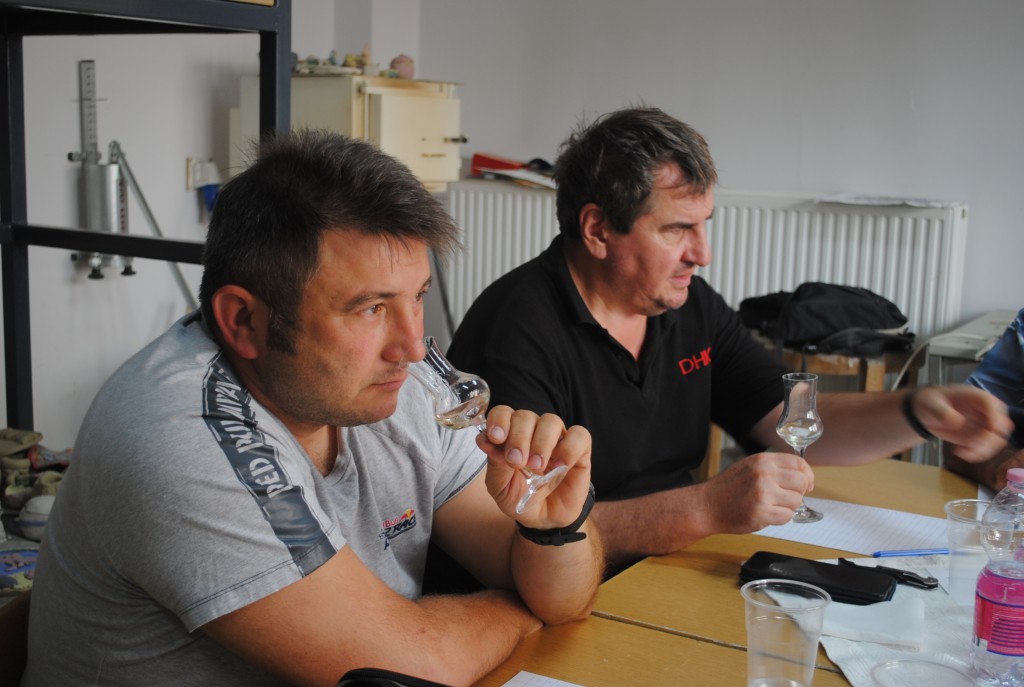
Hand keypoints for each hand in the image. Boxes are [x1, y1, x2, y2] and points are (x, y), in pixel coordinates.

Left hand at [475, 405, 591, 528]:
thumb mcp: (500, 487)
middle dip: (518, 437)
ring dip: (541, 442)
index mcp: (510, 435)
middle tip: (516, 462)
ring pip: (551, 421)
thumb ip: (494, 462)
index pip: (503, 413)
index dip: (499, 420)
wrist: (544, 519)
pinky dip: (569, 448)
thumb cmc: (520, 498)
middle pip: (526, 416)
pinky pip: (579, 435)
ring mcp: (557, 439)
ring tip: (537, 467)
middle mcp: (533, 431)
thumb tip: (484, 439)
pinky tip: (560, 466)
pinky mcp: (580, 449)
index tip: (496, 438)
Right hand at [700, 452, 815, 532]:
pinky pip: (787, 516)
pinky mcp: (761, 512)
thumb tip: (801, 475)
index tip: (808, 484)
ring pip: (796, 501)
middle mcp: (764, 474)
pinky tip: (766, 515)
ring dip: (788, 507)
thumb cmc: (728, 488)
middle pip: (801, 482)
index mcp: (762, 460)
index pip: (798, 463)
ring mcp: (763, 493)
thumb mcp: (749, 467)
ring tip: (771, 506)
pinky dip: (780, 518)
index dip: (807, 475)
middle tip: (788, 497)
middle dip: (799, 492)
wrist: (706, 505)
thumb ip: (773, 468)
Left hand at [913, 386, 1012, 460]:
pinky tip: (960, 452)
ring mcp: (985, 426)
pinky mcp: (979, 438)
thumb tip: (958, 422)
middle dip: (990, 438)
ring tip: (961, 451)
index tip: (988, 430)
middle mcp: (986, 411)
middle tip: (970, 444)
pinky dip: (977, 454)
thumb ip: (943, 412)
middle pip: (1002, 425)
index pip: (992, 404)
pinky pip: (987, 449)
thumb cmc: (931, 402)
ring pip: (998, 440)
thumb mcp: (931, 404)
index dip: (994, 417)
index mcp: (976, 397)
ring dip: (983, 450)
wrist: (927, 413)